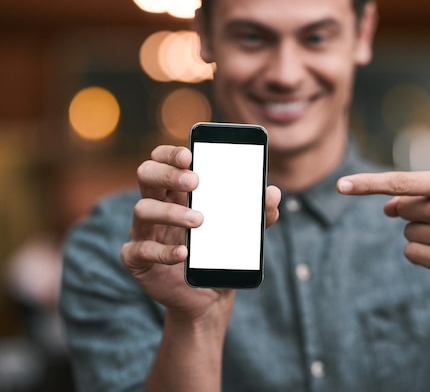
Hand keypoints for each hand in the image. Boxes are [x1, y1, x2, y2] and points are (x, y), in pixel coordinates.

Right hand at [120, 145, 280, 323]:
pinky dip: (162, 252)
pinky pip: (139, 250)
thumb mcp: (243, 230)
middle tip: (195, 182)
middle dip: (167, 173)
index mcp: (177, 190)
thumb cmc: (221, 251)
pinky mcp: (138, 260)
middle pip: (146, 174)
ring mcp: (144, 231)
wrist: (211, 295)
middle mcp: (157, 204)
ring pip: (142, 209)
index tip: (189, 155)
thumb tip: (273, 194)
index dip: (171, 153)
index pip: (163, 159)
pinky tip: (184, 253)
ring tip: (198, 221)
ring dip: (170, 212)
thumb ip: (258, 212)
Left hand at [337, 169, 429, 287]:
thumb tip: (386, 208)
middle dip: (414, 213)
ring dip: (420, 235)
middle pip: (402, 210)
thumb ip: (419, 194)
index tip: (341, 185)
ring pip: (406, 234)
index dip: (368, 184)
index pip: (401, 182)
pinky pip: (411, 254)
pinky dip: (422, 254)